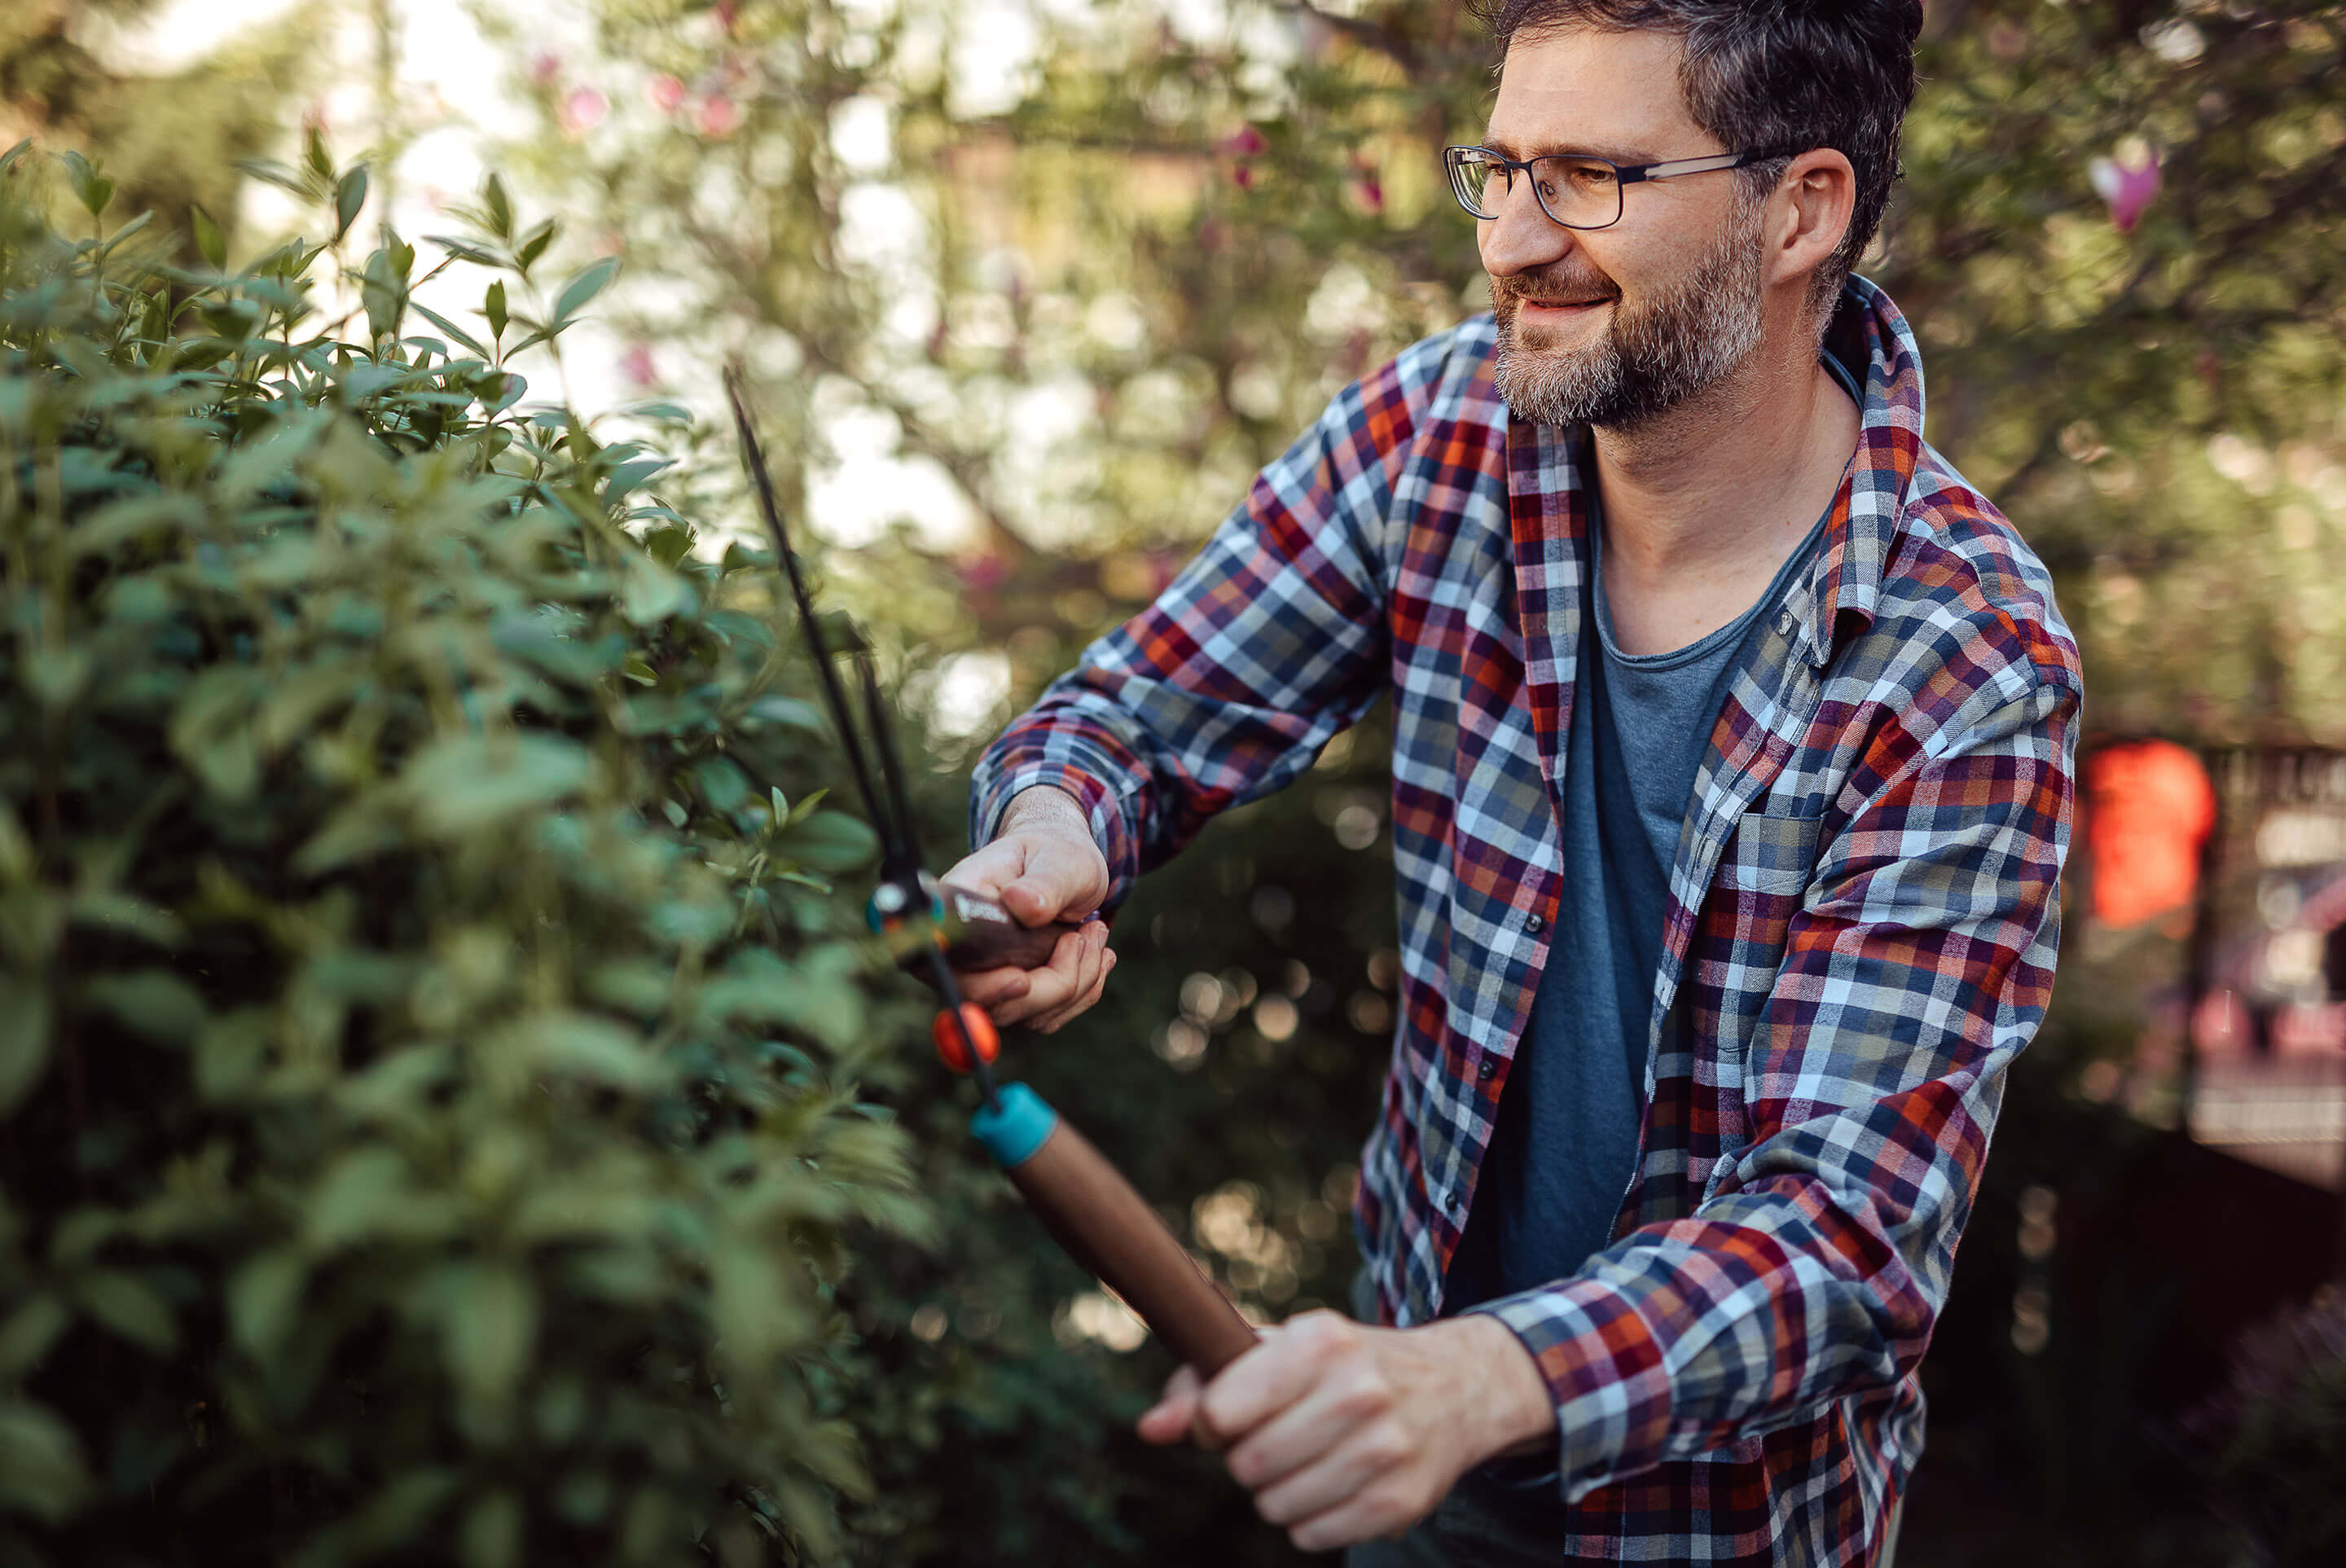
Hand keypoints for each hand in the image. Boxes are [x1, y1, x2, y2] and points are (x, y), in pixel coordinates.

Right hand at [938, 785, 1115, 1032]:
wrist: (1066, 868)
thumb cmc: (1056, 856)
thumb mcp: (1059, 860)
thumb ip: (1044, 883)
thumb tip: (1022, 903)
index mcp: (958, 907)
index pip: (943, 961)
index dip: (978, 984)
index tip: (1020, 981)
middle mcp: (963, 950)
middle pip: (988, 1001)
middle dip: (1052, 982)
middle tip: (1088, 935)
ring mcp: (986, 978)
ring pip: (1026, 1013)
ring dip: (1076, 981)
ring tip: (1095, 935)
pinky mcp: (1013, 996)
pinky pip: (1046, 1016)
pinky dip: (1082, 992)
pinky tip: (1096, 958)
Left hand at [1135, 1310, 1553, 1551]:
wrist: (1453, 1389)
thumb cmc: (1343, 1366)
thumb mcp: (1281, 1351)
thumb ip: (1204, 1382)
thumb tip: (1148, 1429)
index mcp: (1321, 1341)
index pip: (1221, 1411)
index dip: (1211, 1424)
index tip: (1228, 1418)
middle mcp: (1358, 1391)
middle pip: (1246, 1464)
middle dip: (1247, 1459)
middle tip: (1276, 1437)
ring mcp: (1384, 1449)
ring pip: (1275, 1507)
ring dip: (1277, 1492)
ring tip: (1309, 1459)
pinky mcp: (1400, 1501)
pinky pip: (1311, 1535)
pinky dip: (1310, 1519)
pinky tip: (1337, 1483)